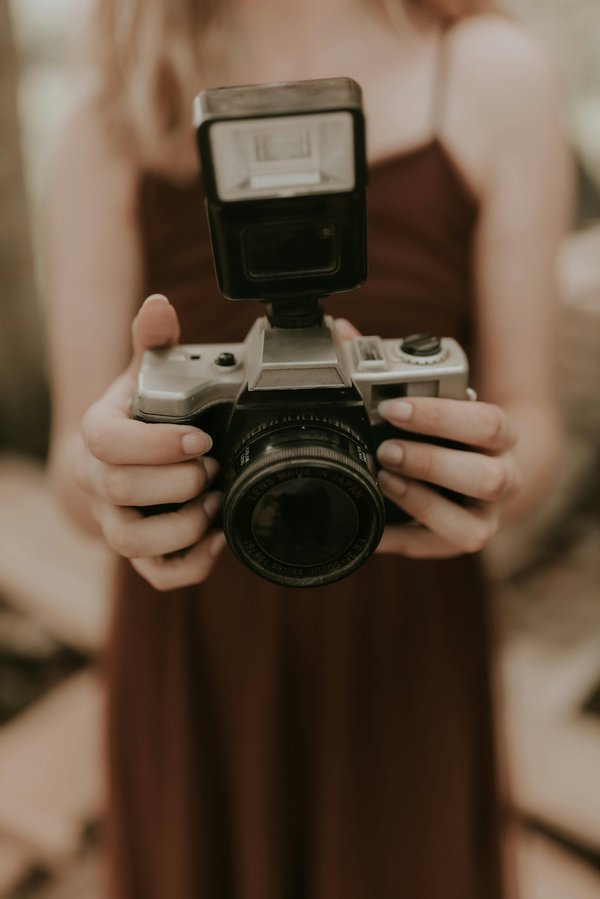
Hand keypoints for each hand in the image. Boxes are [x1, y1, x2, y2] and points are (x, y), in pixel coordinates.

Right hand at [77, 294, 225, 589]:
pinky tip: (219, 538)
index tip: (202, 438)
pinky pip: (158, 575)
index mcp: (98, 436)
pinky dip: (192, 565)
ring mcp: (117, 524)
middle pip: (123, 491)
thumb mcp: (142, 375)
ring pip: (132, 543)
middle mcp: (99, 484)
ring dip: (183, 526)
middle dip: (177, 481)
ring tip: (215, 503)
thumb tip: (160, 304)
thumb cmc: (137, 419)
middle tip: (214, 468)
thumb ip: (153, 343)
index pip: (107, 442)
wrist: (120, 468)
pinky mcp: (141, 556)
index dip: (155, 444)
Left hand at [375, 397, 520, 557]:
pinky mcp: (461, 541)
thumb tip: (379, 402)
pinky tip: (372, 524)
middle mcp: (504, 481)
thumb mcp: (450, 416)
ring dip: (420, 503)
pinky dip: (395, 537)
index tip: (393, 409)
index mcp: (502, 439)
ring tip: (384, 480)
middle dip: (430, 464)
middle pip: (488, 478)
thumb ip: (425, 410)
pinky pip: (429, 547)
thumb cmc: (455, 437)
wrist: (480, 472)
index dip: (438, 417)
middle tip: (387, 451)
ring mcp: (487, 519)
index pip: (487, 424)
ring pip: (470, 527)